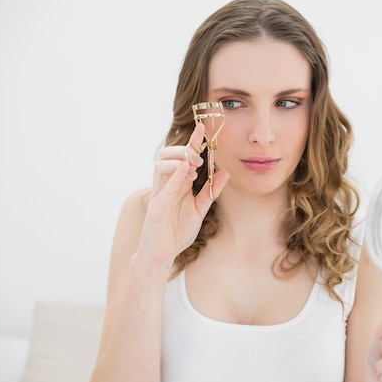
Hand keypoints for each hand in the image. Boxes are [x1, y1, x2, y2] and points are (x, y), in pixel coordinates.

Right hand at [134, 122, 229, 269]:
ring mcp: (160, 193)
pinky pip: (163, 186)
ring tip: (193, 166)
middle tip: (199, 158)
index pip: (184, 157)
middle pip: (168, 154)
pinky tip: (185, 170)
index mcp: (178, 183)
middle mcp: (167, 184)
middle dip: (185, 150)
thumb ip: (211, 191)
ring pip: (161, 164)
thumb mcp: (200, 209)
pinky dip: (174, 176)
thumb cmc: (177, 231)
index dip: (192, 142)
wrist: (163, 254)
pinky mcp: (156, 205)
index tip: (202, 128)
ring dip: (178, 160)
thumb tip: (225, 173)